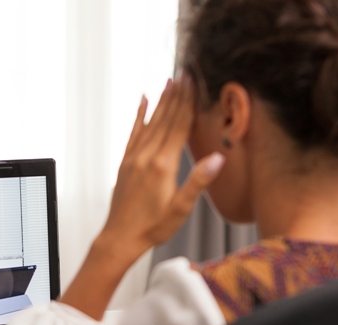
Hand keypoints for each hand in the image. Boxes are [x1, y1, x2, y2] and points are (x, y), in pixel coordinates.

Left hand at [101, 77, 224, 258]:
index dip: (187, 103)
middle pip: (165, 119)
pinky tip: (142, 102)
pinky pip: (133, 133)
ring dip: (161, 101)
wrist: (120, 238)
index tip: (193, 83)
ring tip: (169, 81)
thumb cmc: (152, 227)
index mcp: (163, 165)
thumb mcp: (180, 208)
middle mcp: (146, 156)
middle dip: (176, 95)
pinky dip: (139, 116)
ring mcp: (134, 158)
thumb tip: (218, 158)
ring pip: (150, 123)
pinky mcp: (125, 163)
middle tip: (184, 73)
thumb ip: (198, 181)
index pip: (178, 127)